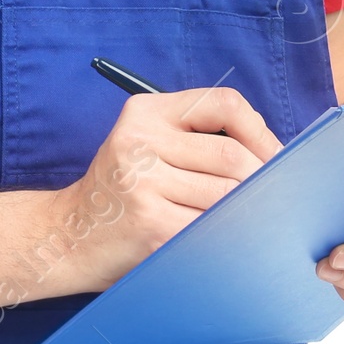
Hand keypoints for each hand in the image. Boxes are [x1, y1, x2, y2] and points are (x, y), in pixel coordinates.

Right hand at [47, 87, 282, 293]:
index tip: (275, 157)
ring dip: (246, 211)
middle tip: (271, 199)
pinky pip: (210, 227)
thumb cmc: (122, 192)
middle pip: (231, 155)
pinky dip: (228, 234)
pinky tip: (228, 239)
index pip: (223, 104)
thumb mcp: (146, 145)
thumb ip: (196, 138)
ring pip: (226, 194)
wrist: (67, 236)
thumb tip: (273, 153)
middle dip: (261, 181)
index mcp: (146, 111)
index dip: (260, 131)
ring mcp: (143, 182)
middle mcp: (141, 140)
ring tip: (251, 220)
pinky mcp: (150, 223)